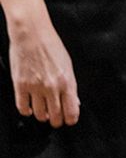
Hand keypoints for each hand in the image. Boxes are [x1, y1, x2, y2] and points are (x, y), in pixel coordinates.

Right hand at [7, 7, 78, 126]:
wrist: (32, 36)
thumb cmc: (51, 46)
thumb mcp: (68, 65)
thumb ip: (71, 85)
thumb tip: (74, 101)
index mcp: (67, 81)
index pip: (71, 109)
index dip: (71, 119)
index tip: (69, 121)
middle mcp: (52, 87)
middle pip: (55, 116)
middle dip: (57, 121)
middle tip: (56, 120)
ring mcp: (35, 87)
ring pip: (39, 114)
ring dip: (42, 116)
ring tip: (44, 114)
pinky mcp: (20, 86)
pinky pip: (22, 107)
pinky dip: (27, 111)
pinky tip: (30, 109)